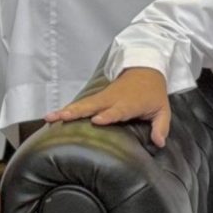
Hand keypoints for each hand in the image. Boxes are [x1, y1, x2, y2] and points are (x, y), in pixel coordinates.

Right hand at [49, 66, 172, 146]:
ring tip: (50, 117)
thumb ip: (160, 127)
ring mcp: (103, 97)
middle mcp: (113, 99)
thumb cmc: (153, 93)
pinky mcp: (97, 97)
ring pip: (83, 104)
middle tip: (63, 118)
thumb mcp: (162, 109)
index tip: (96, 120)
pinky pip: (81, 104)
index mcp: (129, 103)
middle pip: (93, 106)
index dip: (107, 115)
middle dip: (78, 112)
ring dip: (66, 110)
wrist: (145, 69)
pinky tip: (53, 116)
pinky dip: (67, 109)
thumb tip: (159, 143)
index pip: (117, 110)